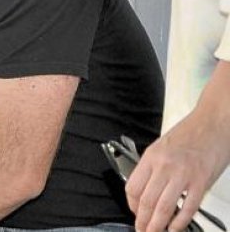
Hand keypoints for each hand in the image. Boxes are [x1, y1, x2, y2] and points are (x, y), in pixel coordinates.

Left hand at [126, 110, 229, 231]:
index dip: (131, 205)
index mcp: (151, 157)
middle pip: (146, 201)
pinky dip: (180, 222)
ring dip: (157, 225)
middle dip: (142, 221)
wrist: (213, 123)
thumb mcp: (162, 147)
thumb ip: (153, 168)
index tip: (135, 213)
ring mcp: (183, 174)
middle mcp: (164, 166)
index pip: (132, 187)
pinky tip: (175, 228)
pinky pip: (188, 207)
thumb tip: (147, 190)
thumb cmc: (190, 133)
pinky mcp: (201, 181)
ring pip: (164, 207)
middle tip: (142, 230)